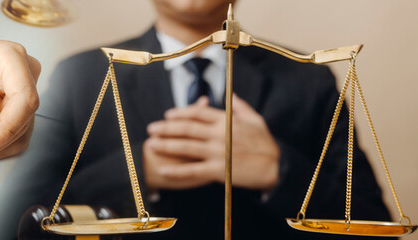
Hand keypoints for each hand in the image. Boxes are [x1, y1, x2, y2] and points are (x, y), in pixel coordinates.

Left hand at [143, 95, 278, 190]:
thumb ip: (241, 107)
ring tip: (152, 144)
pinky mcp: (218, 170)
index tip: (168, 114)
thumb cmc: (266, 144)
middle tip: (152, 128)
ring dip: (166, 144)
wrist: (276, 167)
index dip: (181, 113)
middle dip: (166, 127)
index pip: (198, 113)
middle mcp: (219, 135)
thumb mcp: (256, 120)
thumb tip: (232, 94)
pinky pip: (192, 170)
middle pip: (186, 128)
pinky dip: (177, 171)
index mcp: (226, 121)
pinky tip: (163, 170)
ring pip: (185, 146)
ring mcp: (217, 152)